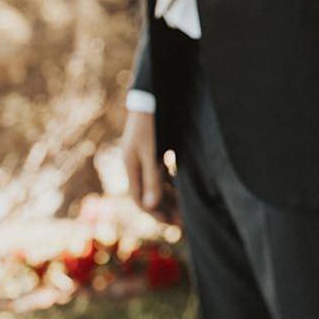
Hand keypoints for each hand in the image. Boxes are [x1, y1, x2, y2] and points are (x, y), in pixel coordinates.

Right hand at [122, 108, 178, 222]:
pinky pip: (165, 171)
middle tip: (183, 222)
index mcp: (131, 165)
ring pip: (158, 183)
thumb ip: (152, 178)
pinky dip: (174, 181)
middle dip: (166, 208)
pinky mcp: (157, 147)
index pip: (140, 198)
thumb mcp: (151, 151)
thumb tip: (151, 206)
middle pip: (150, 193)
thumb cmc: (150, 121)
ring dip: (171, 196)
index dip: (155, 213)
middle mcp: (137, 162)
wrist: (153, 93)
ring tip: (187, 209)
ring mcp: (146, 155)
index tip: (172, 225)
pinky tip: (186, 187)